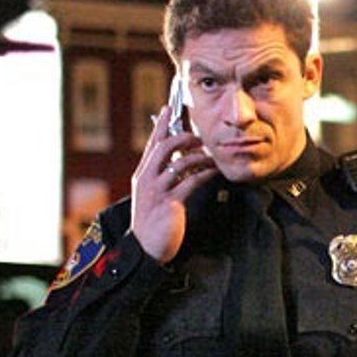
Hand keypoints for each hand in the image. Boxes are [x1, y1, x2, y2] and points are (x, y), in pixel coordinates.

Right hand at [130, 104, 218, 263]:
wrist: (147, 248)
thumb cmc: (155, 220)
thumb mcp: (156, 195)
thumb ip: (165, 177)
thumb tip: (182, 160)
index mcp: (142, 174)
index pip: (151, 144)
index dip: (160, 125)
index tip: (168, 108)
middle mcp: (146, 178)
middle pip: (163, 147)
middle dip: (183, 137)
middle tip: (200, 136)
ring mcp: (156, 191)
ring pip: (178, 163)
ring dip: (198, 157)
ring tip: (211, 156)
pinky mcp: (169, 203)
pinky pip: (189, 182)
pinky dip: (204, 175)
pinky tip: (215, 172)